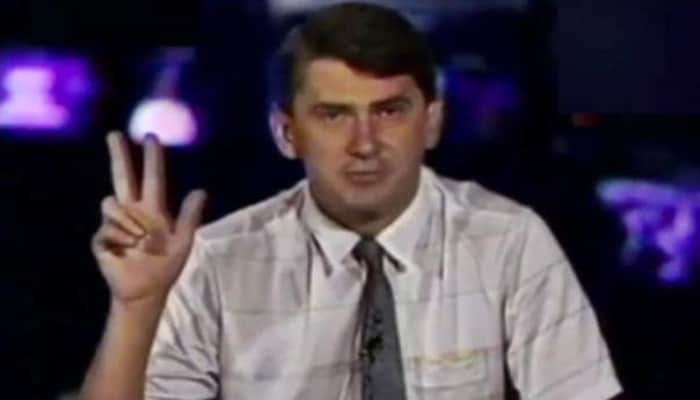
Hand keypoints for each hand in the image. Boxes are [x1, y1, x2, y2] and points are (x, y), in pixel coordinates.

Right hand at [91, 131, 205, 305]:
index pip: (152, 178)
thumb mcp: (184, 242)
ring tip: (140, 242)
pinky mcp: (101, 238)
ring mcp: (115, 224)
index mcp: (154, 209)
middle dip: (118, 155)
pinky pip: (107, 229)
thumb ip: (190, 217)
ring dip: (127, 223)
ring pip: (111, 204)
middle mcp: (133, 211)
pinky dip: (121, 240)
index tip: (151, 137)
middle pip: (122, 177)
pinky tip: (126, 251)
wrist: (146, 290)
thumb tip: (201, 190)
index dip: (152, 158)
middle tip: (114, 134)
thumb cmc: (166, 266)